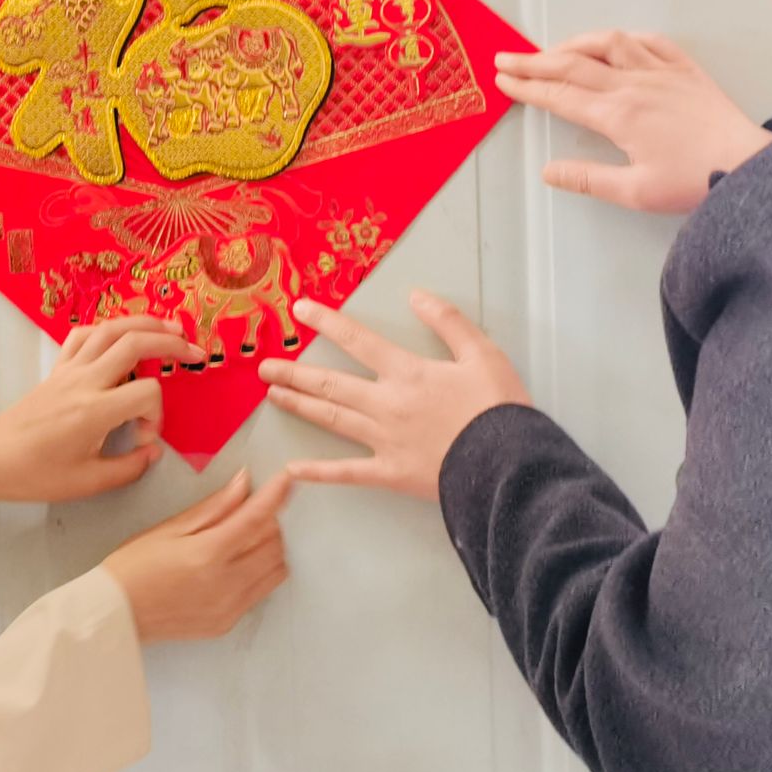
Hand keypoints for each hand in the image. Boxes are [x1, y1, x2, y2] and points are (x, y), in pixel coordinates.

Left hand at [0, 318, 201, 503]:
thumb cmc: (37, 474)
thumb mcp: (87, 483)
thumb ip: (128, 467)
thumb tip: (152, 451)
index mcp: (94, 412)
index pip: (146, 393)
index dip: (157, 414)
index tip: (145, 437)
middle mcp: (84, 382)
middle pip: (134, 343)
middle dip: (170, 344)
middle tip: (194, 353)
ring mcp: (69, 370)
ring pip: (110, 329)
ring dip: (144, 323)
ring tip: (171, 329)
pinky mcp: (58, 367)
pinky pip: (84, 334)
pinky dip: (108, 328)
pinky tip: (123, 335)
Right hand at [101, 470, 292, 641]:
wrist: (114, 615)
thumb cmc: (133, 566)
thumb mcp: (169, 529)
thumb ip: (213, 507)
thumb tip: (244, 483)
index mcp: (207, 555)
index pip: (256, 518)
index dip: (276, 495)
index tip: (287, 478)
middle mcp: (225, 584)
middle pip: (274, 544)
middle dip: (269, 521)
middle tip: (248, 511)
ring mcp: (229, 608)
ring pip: (275, 570)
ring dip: (269, 548)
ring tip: (242, 539)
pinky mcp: (227, 624)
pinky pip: (260, 592)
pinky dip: (258, 572)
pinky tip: (233, 564)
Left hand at [260, 292, 528, 499]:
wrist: (507, 466)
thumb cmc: (498, 409)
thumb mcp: (483, 354)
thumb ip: (449, 322)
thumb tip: (417, 296)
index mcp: (407, 372)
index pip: (358, 340)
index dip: (327, 322)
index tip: (300, 310)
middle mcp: (386, 404)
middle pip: (331, 383)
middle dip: (295, 371)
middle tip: (264, 365)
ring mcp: (384, 441)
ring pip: (331, 419)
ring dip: (300, 405)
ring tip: (273, 395)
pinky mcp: (389, 474)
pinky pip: (347, 472)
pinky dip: (318, 472)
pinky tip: (293, 469)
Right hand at [495, 31, 771, 214]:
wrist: (747, 165)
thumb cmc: (693, 182)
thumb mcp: (635, 191)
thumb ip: (588, 179)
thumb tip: (548, 170)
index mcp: (617, 115)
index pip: (560, 96)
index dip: (528, 88)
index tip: (503, 80)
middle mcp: (634, 85)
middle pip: (574, 65)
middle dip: (535, 61)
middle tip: (506, 58)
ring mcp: (661, 72)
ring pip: (609, 44)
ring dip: (576, 42)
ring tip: (554, 49)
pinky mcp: (686, 70)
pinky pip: (651, 42)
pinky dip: (626, 38)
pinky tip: (614, 42)